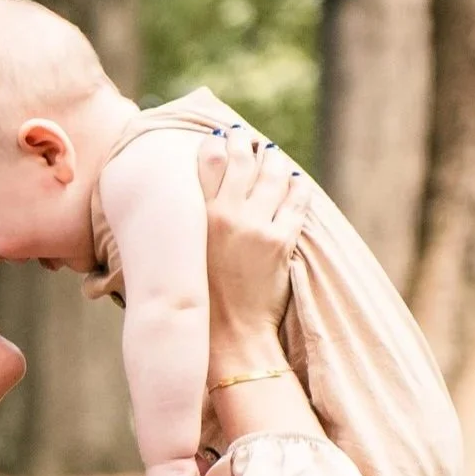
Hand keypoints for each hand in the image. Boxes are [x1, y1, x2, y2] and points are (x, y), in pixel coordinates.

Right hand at [195, 128, 306, 351]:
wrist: (227, 337)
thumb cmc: (196, 301)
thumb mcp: (179, 259)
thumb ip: (181, 229)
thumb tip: (177, 208)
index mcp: (196, 219)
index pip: (208, 161)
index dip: (215, 144)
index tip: (219, 138)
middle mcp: (226, 217)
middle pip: (242, 161)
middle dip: (245, 144)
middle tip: (246, 138)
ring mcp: (257, 227)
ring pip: (273, 176)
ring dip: (273, 160)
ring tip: (272, 155)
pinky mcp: (281, 242)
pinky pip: (296, 202)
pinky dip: (297, 187)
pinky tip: (295, 181)